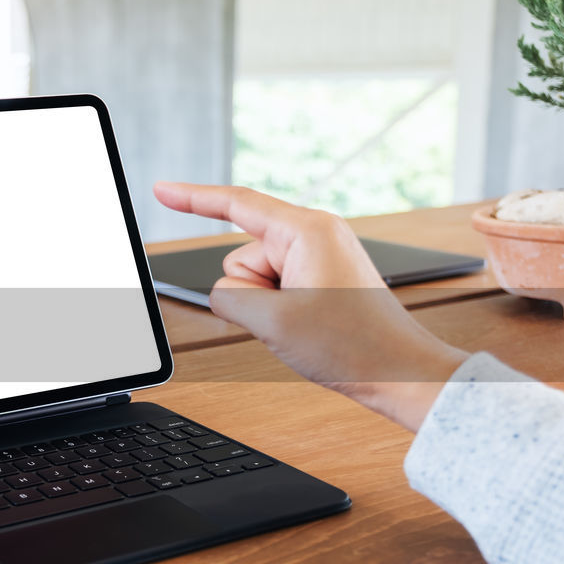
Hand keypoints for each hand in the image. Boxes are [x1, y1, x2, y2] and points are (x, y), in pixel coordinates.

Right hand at [154, 182, 467, 430]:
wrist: (401, 373)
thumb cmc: (354, 347)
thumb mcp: (272, 323)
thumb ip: (228, 298)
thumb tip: (224, 293)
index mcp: (307, 231)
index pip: (236, 204)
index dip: (191, 198)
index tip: (162, 190)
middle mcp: (315, 234)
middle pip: (243, 256)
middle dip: (253, 292)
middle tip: (293, 318)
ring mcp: (320, 256)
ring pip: (256, 279)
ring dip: (269, 306)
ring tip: (308, 325)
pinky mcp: (322, 277)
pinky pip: (277, 289)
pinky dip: (282, 310)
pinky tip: (311, 326)